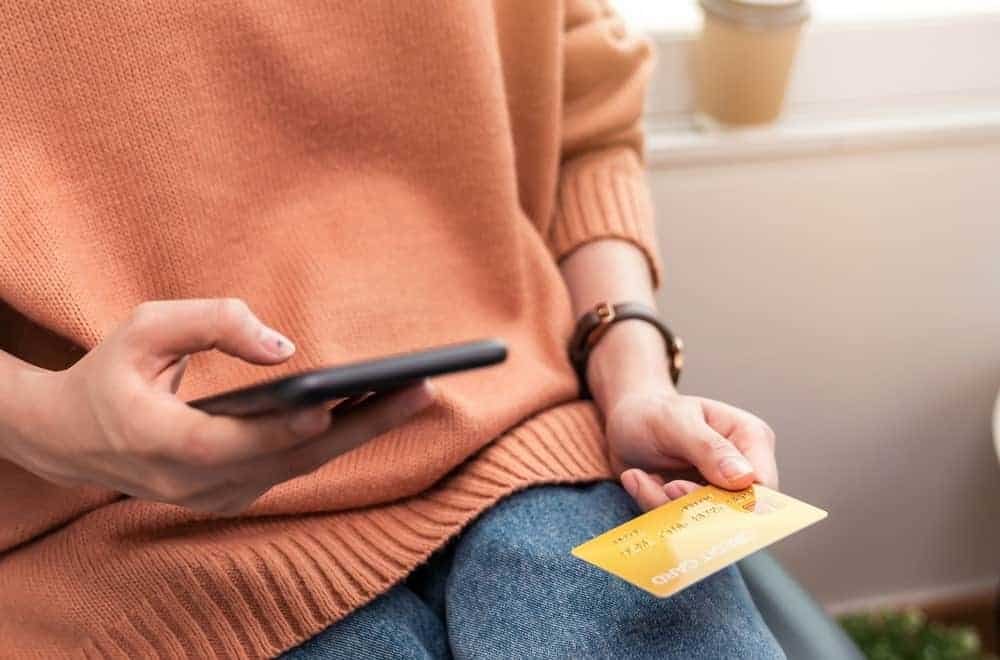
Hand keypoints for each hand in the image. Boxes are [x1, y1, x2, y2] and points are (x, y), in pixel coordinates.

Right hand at [1, 299, 434, 514]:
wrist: (73, 438)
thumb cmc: (111, 373)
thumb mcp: (144, 328)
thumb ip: (211, 323)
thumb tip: (284, 348)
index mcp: (160, 444)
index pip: (228, 445)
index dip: (279, 429)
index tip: (326, 406)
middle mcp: (195, 484)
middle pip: (290, 459)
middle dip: (360, 427)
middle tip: (420, 391)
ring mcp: (218, 496)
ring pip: (303, 466)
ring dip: (361, 432)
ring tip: (414, 393)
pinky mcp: (237, 493)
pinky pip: (297, 466)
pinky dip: (338, 438)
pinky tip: (378, 407)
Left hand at [588, 322, 777, 512]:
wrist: (624, 421)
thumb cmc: (653, 412)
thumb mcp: (675, 421)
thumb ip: (709, 448)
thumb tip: (745, 479)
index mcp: (750, 439)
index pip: (762, 486)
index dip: (733, 501)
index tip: (681, 489)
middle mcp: (741, 469)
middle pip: (733, 511)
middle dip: (690, 505)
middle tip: (662, 485)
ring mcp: (717, 491)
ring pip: (702, 523)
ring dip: (663, 504)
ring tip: (637, 476)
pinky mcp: (693, 507)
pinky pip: (679, 523)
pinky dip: (652, 505)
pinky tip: (636, 479)